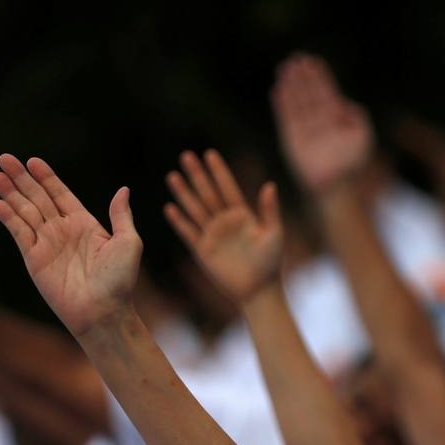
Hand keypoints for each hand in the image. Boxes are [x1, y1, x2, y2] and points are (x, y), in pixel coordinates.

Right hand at [0, 154, 141, 337]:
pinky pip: (20, 233)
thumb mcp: (128, 242)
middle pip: (37, 198)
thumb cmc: (120, 280)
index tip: (33, 161)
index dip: (46, 177)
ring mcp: (47, 244)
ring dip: (11, 194)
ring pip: (25, 212)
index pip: (60, 194)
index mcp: (84, 224)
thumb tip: (123, 190)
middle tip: (5, 159)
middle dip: (22, 179)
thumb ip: (121, 216)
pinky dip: (9, 218)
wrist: (103, 311)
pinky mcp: (35, 259)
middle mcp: (63, 231)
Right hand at [163, 150, 282, 304]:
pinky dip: (179, 221)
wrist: (257, 290)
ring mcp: (212, 235)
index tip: (210, 154)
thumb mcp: (274, 234)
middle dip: (197, 175)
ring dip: (184, 193)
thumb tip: (270, 185)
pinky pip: (188, 232)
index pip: (228, 188)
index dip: (219, 172)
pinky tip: (170, 208)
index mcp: (242, 215)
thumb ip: (270, 210)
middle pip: (208, 193)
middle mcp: (225, 222)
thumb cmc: (270, 263)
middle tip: (186, 155)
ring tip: (172, 176)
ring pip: (195, 209)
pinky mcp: (203, 250)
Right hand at [272, 54, 373, 193]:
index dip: (319, 76)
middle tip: (297, 59)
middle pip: (310, 94)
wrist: (335, 184)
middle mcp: (318, 121)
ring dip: (291, 86)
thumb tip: (344, 104)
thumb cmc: (351, 162)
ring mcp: (304, 129)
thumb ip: (358, 117)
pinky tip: (277, 90)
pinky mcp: (291, 139)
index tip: (313, 61)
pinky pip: (285, 118)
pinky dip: (281, 105)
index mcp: (335, 118)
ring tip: (285, 69)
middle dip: (303, 77)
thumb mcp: (363, 136)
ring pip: (297, 103)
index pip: (326, 92)